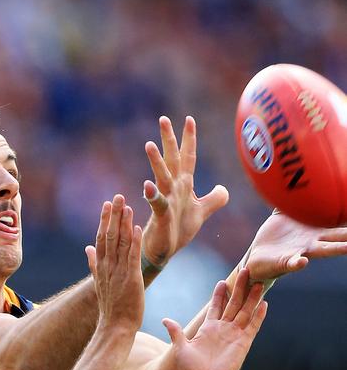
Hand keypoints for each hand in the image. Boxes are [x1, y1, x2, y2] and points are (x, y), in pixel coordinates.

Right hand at [85, 194, 144, 332]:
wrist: (115, 327)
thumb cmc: (111, 308)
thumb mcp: (99, 282)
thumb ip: (93, 263)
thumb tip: (87, 248)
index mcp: (100, 267)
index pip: (100, 239)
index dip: (104, 220)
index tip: (107, 204)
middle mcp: (107, 267)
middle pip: (108, 236)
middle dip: (113, 216)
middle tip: (117, 197)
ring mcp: (118, 272)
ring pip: (119, 243)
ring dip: (123, 223)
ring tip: (127, 205)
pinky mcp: (131, 278)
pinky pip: (132, 256)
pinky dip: (134, 241)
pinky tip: (137, 226)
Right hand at [142, 116, 228, 271]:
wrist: (165, 250)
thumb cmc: (179, 230)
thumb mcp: (202, 212)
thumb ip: (214, 199)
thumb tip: (224, 188)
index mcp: (183, 185)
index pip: (187, 157)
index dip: (189, 139)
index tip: (189, 119)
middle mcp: (174, 189)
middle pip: (172, 160)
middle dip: (168, 140)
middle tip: (163, 119)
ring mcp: (166, 201)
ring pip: (162, 177)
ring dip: (156, 162)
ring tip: (149, 145)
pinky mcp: (161, 216)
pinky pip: (156, 203)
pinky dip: (152, 195)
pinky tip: (147, 186)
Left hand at [162, 269, 266, 369]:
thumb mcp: (180, 348)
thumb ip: (176, 332)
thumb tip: (166, 320)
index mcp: (208, 329)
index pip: (216, 307)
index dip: (219, 294)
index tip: (221, 281)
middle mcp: (223, 330)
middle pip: (233, 304)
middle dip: (238, 287)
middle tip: (244, 271)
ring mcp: (235, 335)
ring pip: (245, 311)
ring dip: (251, 297)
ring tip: (256, 281)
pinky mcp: (244, 343)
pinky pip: (253, 326)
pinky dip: (258, 315)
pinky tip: (264, 303)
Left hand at [243, 209, 346, 281]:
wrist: (258, 257)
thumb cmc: (275, 236)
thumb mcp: (284, 214)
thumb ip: (291, 199)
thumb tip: (292, 178)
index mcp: (315, 231)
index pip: (336, 223)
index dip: (345, 217)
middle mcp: (312, 242)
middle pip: (337, 236)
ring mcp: (300, 252)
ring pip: (322, 250)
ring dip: (335, 249)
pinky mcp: (285, 262)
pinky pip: (293, 262)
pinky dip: (297, 263)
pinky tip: (302, 261)